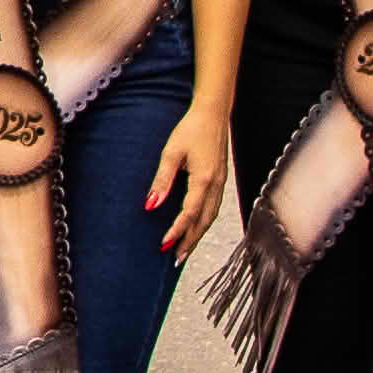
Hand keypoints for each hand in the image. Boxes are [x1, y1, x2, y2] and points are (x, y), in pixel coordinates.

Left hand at [143, 90, 238, 253]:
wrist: (214, 114)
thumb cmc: (191, 129)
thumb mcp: (171, 152)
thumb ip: (162, 180)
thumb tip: (151, 204)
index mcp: (204, 179)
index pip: (189, 213)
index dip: (177, 230)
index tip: (164, 244)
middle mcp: (216, 185)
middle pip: (204, 221)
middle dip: (190, 241)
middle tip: (176, 258)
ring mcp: (220, 183)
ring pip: (211, 217)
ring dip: (198, 235)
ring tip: (185, 249)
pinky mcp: (220, 180)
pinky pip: (214, 208)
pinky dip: (204, 222)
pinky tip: (196, 227)